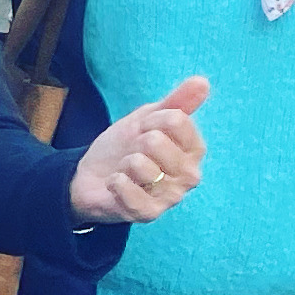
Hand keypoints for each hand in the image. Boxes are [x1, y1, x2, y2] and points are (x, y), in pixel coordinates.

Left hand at [68, 76, 208, 223]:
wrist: (91, 175)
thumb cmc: (124, 146)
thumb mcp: (147, 118)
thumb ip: (176, 102)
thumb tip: (203, 81)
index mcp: (194, 150)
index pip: (176, 120)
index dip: (150, 121)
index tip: (144, 130)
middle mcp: (190, 175)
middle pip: (157, 141)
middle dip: (135, 142)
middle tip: (133, 152)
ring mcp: (171, 197)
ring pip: (141, 165)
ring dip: (124, 163)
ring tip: (126, 170)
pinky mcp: (149, 213)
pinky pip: (128, 190)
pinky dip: (115, 182)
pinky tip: (116, 184)